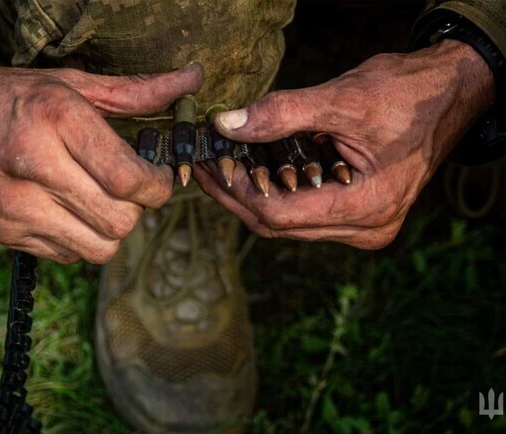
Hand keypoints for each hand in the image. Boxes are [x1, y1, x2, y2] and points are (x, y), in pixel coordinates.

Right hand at [0, 47, 203, 262]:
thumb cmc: (2, 96)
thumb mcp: (68, 84)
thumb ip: (135, 90)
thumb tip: (190, 80)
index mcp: (56, 120)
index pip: (128, 179)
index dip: (158, 186)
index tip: (159, 178)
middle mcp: (34, 167)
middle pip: (121, 221)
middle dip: (138, 208)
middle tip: (130, 188)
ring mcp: (15, 208)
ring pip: (99, 248)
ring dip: (112, 229)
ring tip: (101, 201)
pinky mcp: (3, 234)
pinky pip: (69, 255)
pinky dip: (81, 239)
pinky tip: (69, 211)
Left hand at [196, 39, 493, 248]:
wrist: (447, 97)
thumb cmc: (407, 95)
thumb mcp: (344, 98)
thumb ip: (283, 113)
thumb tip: (226, 125)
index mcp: (368, 205)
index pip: (283, 214)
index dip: (241, 192)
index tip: (213, 165)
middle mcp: (366, 227)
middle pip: (280, 225)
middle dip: (237, 196)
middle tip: (206, 166)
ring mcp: (363, 226)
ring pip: (289, 224)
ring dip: (253, 196)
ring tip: (222, 166)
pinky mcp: (357, 216)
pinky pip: (304, 215)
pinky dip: (276, 194)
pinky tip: (255, 172)